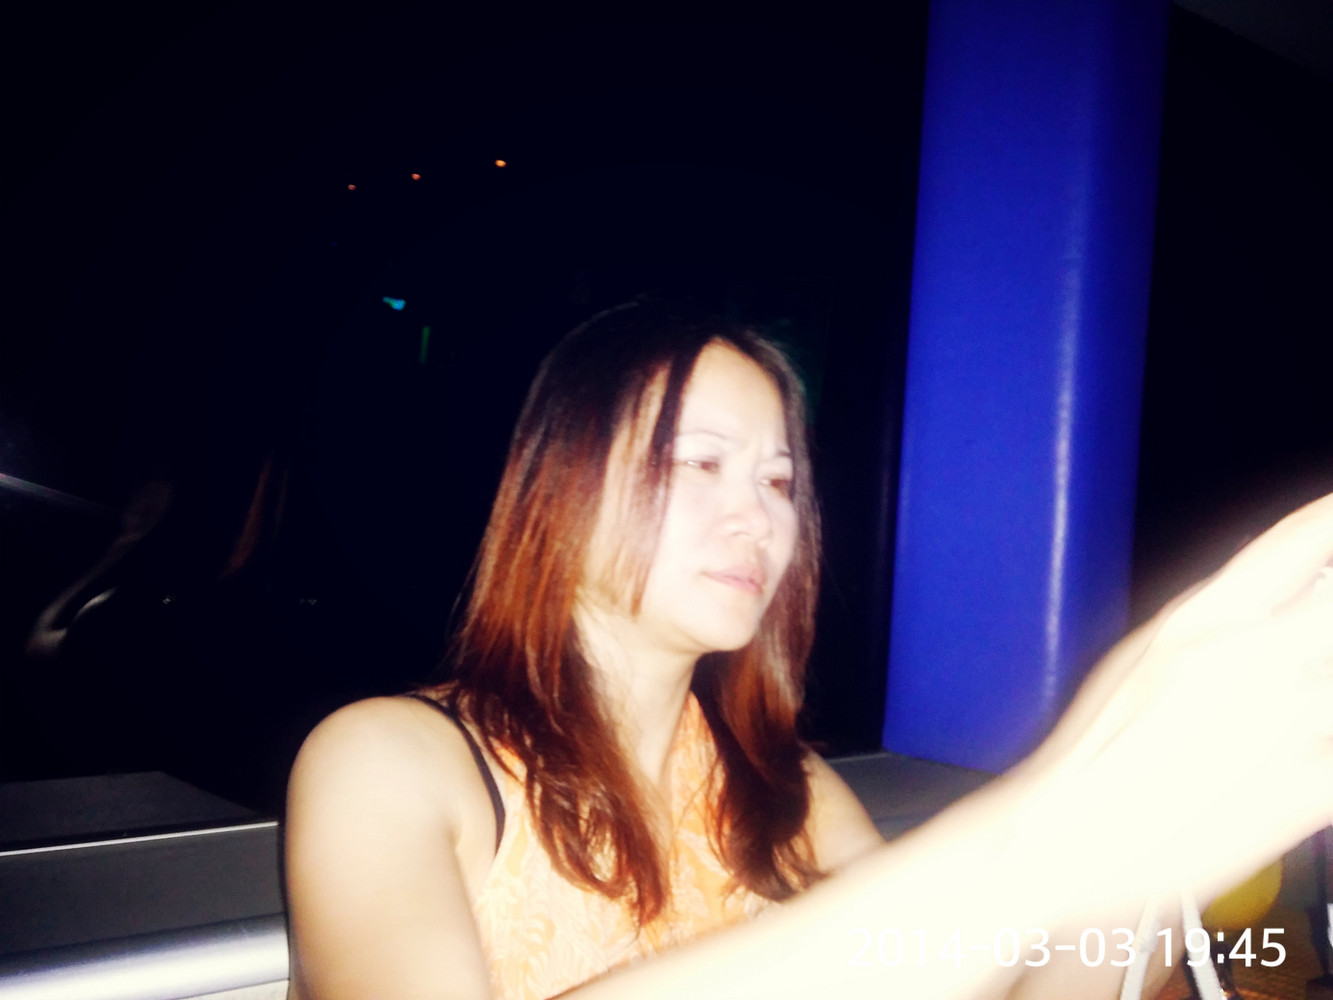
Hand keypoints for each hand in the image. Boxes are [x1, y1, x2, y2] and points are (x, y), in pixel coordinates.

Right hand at [1025, 492, 1332, 919]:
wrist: (1064, 838)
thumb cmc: (1090, 756)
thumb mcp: (1141, 662)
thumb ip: (1213, 626)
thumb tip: (1267, 602)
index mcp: (1198, 619)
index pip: (1295, 541)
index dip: (1331, 518)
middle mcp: (1252, 656)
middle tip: (1319, 628)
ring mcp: (1289, 720)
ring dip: (1332, 672)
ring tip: (1303, 693)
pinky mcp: (1309, 788)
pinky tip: (1319, 737)